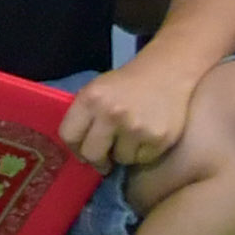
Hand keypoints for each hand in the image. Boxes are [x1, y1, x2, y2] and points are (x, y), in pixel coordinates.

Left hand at [56, 59, 197, 175]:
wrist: (165, 74)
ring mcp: (136, 127)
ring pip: (121, 159)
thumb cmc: (125, 85)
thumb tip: (78, 150)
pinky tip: (147, 136)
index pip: (69, 136)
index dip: (74, 148)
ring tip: (131, 137)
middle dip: (97, 160)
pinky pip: (143, 159)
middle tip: (104, 160)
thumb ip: (84, 116)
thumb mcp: (96, 91)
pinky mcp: (158, 138)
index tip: (82, 153)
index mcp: (89, 99)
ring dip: (124, 153)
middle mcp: (111, 113)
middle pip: (92, 154)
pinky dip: (143, 152)